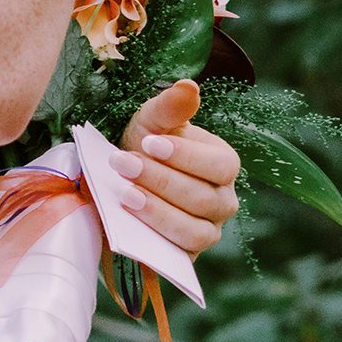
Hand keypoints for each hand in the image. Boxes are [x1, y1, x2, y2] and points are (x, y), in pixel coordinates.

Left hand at [108, 79, 240, 258]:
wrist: (119, 180)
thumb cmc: (144, 146)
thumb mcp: (152, 121)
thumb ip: (171, 106)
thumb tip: (188, 86)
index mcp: (223, 164)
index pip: (220, 165)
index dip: (186, 156)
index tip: (149, 144)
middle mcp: (222, 200)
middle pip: (203, 198)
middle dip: (160, 180)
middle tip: (123, 164)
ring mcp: (208, 230)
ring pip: (195, 229)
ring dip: (157, 210)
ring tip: (124, 193)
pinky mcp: (187, 254)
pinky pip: (180, 252)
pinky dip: (156, 235)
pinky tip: (129, 218)